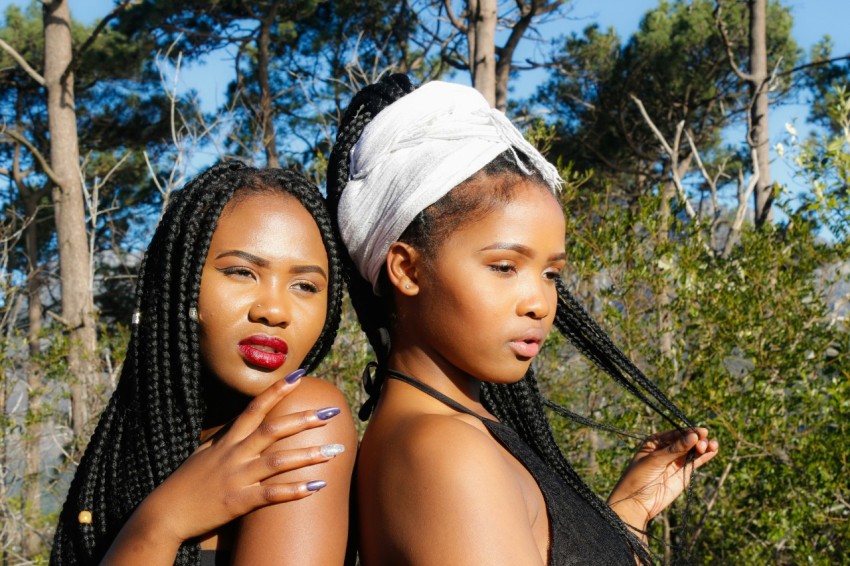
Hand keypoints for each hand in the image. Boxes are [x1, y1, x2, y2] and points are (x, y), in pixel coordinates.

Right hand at [104, 374, 344, 560]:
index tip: (301, 374)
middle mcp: (234, 454)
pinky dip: (294, 491)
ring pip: (278, 461)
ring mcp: (237, 477)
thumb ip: (226, 436)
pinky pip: (271, 495)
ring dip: (308, 455)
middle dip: (304, 419)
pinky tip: (316, 487)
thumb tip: (243, 422)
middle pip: (273, 429)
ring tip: (335, 451)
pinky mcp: (238, 502)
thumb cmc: (186, 482)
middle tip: (331, 411)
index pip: (256, 407)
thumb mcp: (204, 452)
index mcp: (228, 440)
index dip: (278, 389)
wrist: (164, 513)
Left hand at [607, 427, 718, 531]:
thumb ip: (675, 450)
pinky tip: (713, 451)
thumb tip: (694, 436)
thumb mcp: (655, 460)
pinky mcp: (683, 473)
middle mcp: (667, 449)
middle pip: (686, 440)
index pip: (675, 433)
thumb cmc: (639, 477)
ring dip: (704, 446)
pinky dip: (705, 456)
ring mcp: (676, 461)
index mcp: (655, 441)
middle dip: (697, 439)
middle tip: (704, 442)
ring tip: (713, 445)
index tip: (700, 432)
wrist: (636, 502)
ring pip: (693, 450)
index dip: (688, 432)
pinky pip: (696, 462)